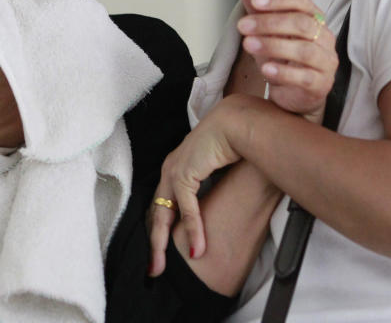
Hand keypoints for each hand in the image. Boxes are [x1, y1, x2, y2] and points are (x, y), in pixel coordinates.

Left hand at [148, 96, 247, 275]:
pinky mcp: (185, 172)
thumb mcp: (216, 168)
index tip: (159, 252)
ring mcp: (174, 171)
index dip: (160, 229)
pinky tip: (196, 247)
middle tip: (153, 270)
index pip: (162, 204)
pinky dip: (192, 229)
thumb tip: (220, 202)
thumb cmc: (231, 141)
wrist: (236, 121)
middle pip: (156, 213)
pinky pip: (187, 207)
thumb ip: (213, 185)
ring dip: (163, 244)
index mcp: (176, 168)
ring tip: (162, 266)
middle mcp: (170, 170)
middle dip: (153, 244)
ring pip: (163, 214)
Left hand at [237, 0, 337, 121]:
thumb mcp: (265, 32)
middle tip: (242, 26)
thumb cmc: (282, 58)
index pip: (301, 1)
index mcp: (313, 19)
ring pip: (305, 50)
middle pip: (302, 23)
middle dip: (269, 23)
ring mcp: (326, 62)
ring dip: (273, 46)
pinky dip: (284, 72)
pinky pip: (306, 77)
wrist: (292, 94)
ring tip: (249, 45)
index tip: (254, 1)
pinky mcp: (321, 84)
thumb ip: (258, 8)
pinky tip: (265, 69)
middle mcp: (324, 37)